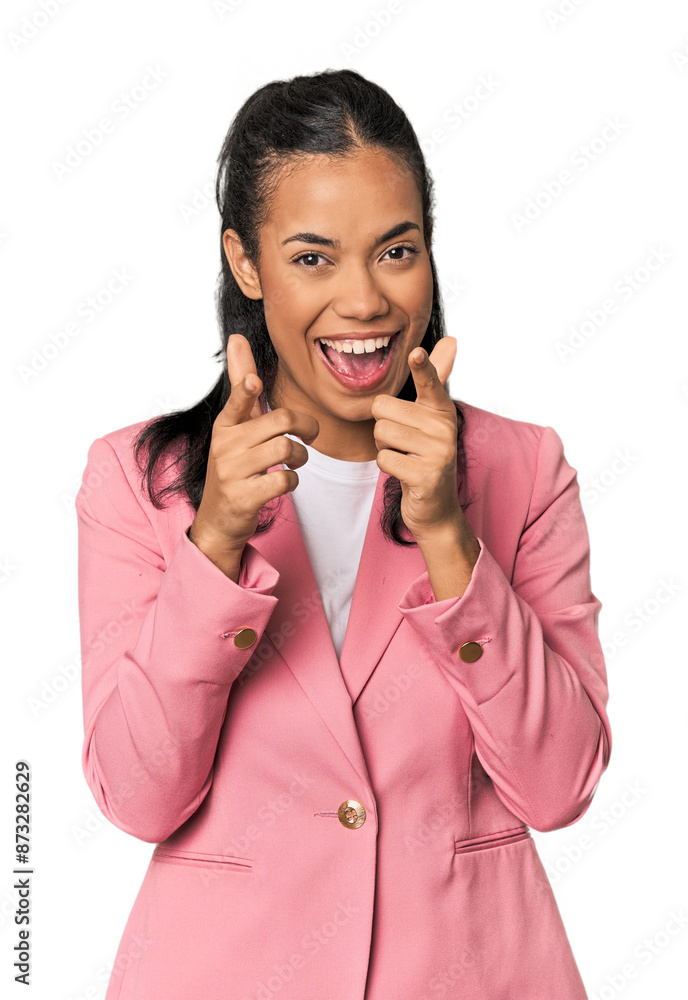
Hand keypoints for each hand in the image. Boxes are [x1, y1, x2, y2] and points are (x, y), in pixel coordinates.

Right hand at [189, 334, 318, 562]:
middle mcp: (225, 444)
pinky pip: (284, 481)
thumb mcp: (235, 425)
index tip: (255, 383)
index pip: (237, 400)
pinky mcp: (243, 496)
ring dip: (301, 456)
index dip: (246, 391)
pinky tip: (284, 482)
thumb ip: (241, 384)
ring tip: (295, 462)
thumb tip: (237, 338)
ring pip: (286, 450)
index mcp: (225, 424)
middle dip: (306, 427)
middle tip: (310, 435)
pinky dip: (292, 481)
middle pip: (281, 422)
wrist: (219, 518)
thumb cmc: (235, 464)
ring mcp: (232, 472)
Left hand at [371, 337, 467, 543]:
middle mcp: (444, 427)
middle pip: (383, 409)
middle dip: (383, 428)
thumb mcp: (430, 418)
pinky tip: (406, 474)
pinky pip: (383, 459)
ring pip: (381, 433)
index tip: (415, 353)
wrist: (436, 507)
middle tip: (405, 445)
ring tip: (406, 458)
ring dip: (385, 448)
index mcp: (442, 410)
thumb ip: (435, 381)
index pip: (430, 382)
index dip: (422, 366)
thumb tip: (452, 340)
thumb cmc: (424, 456)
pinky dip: (387, 467)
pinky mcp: (427, 475)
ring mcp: (439, 452)